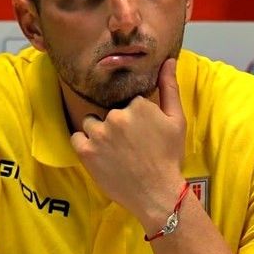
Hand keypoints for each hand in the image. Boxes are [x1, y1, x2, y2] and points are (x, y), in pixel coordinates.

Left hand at [70, 58, 186, 225]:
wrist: (157, 194)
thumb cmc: (169, 157)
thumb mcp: (176, 120)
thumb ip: (170, 87)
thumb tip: (168, 60)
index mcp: (138, 105)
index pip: (129, 102)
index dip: (135, 118)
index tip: (143, 134)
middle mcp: (116, 116)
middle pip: (110, 112)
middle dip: (118, 125)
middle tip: (131, 146)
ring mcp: (99, 134)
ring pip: (92, 122)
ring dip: (99, 132)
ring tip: (115, 151)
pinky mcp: (86, 151)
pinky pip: (77, 137)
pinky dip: (85, 144)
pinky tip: (100, 155)